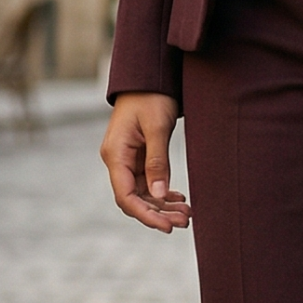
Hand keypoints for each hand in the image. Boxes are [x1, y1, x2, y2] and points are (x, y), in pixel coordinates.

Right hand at [100, 91, 191, 232]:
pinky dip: (162, 193)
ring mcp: (127, 160)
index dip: (146, 215)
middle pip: (134, 199)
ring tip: (187, 214)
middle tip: (185, 221)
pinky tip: (179, 199)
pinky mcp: (137, 157)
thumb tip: (159, 195)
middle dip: (158, 213)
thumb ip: (157, 162)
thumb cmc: (151, 96)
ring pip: (143, 193)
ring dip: (163, 205)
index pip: (126, 196)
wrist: (148, 76)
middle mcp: (117, 160)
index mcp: (115, 154)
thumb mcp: (157, 127)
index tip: (167, 226)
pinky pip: (148, 182)